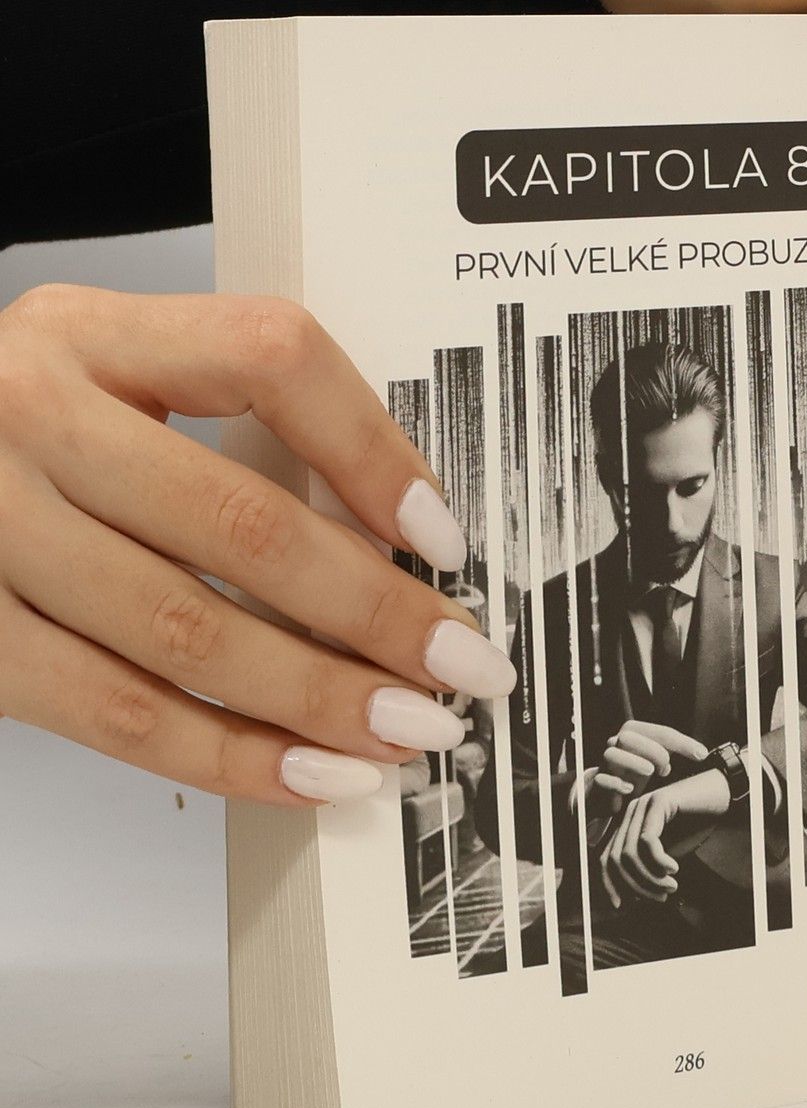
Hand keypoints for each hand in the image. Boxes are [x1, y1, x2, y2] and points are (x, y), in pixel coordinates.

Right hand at [0, 287, 518, 805]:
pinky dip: (232, 756)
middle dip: (377, 613)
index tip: (445, 538)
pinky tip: (313, 774)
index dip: (375, 452)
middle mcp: (27, 414)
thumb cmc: (17, 438)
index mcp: (87, 333)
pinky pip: (118, 713)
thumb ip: (226, 424)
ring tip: (409, 732)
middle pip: (244, 522)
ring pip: (189, 633)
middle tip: (462, 668)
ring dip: (321, 698)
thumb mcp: (109, 380)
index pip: (271, 358)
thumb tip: (396, 540)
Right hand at [586, 720, 707, 813]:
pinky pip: (601, 779)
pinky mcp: (597, 784)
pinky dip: (615, 783)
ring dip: (634, 762)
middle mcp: (617, 744)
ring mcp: (605, 764)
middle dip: (653, 749)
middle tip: (668, 767)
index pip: (659, 731)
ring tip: (651, 773)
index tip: (701, 755)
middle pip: (629, 735)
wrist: (607, 792)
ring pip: (611, 754)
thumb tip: (702, 753)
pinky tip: (630, 790)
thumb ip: (677, 752)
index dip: (682, 742)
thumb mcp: (657, 758)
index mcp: (635, 734)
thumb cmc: (637, 772)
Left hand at [598, 765, 732, 904]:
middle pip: (615, 859)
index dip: (609, 884)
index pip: (605, 858)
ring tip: (671, 886)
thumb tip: (632, 897)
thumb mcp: (668, 852)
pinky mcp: (658, 801)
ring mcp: (642, 805)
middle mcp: (630, 813)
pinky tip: (674, 868)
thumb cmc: (696, 824)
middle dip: (635, 885)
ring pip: (630, 853)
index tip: (620, 905)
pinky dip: (659, 861)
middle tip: (660, 897)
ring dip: (650, 877)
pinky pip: (647, 840)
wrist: (721, 794)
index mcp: (628, 824)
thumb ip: (649, 868)